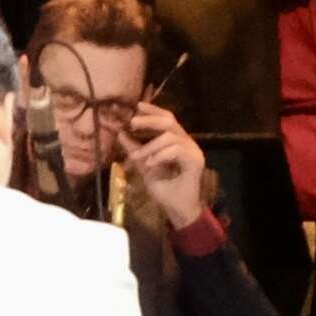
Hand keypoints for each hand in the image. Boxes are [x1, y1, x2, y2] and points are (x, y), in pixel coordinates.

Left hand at [119, 103, 212, 230]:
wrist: (177, 210)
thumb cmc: (164, 189)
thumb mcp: (144, 166)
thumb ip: (135, 150)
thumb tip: (120, 133)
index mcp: (177, 141)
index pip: (167, 119)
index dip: (153, 110)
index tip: (137, 105)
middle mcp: (187, 142)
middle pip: (170, 121)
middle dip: (149, 120)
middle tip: (132, 122)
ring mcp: (193, 151)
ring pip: (171, 136)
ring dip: (150, 146)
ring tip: (138, 157)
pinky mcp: (195, 161)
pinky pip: (176, 150)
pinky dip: (160, 155)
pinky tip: (150, 164)